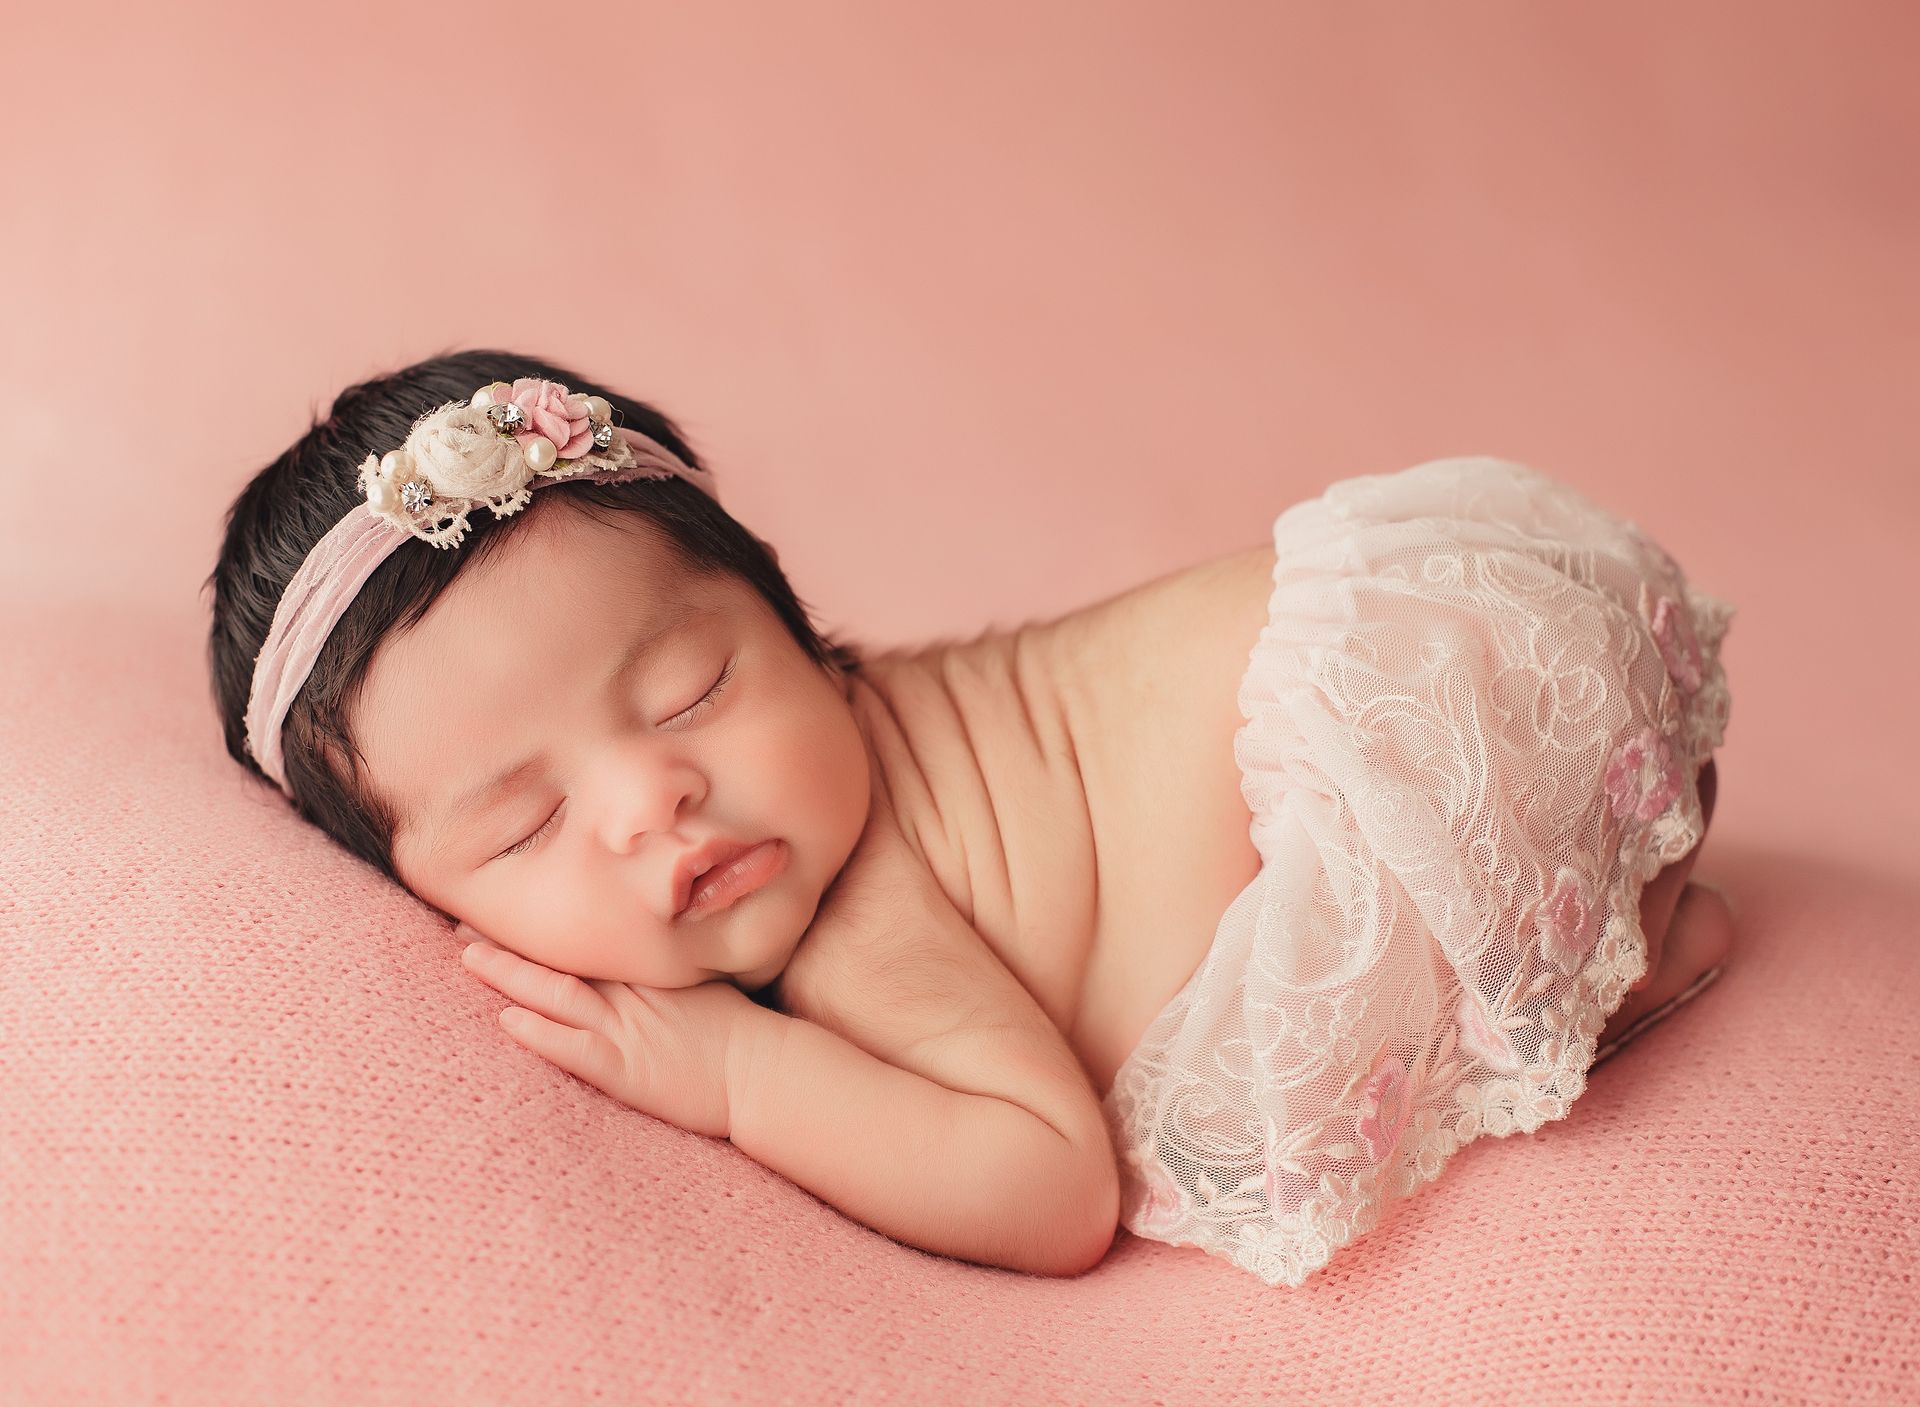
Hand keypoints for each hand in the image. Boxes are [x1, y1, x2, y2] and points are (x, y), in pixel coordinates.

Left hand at [457, 924, 756, 1138]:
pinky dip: (539, 1034)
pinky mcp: (625, 1071)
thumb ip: (667, 969)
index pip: (584, 943)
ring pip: (558, 995)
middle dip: (511, 943)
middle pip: (561, 960)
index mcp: (646, 974)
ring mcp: (626, 1031)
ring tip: (469, 957)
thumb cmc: (740, 1032)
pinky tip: (507, 1020)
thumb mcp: (702, 985)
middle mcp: (630, 995)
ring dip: (511, 975)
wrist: (764, 1071)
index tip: (504, 910)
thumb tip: (648, 949)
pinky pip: (574, 1049)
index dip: (539, 930)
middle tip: (466, 923)